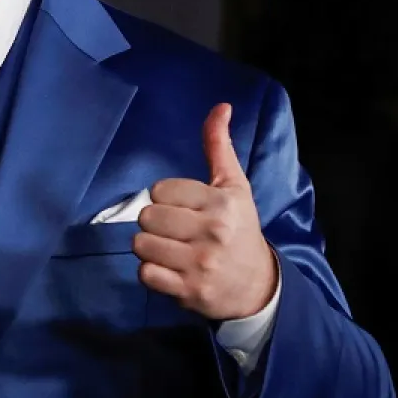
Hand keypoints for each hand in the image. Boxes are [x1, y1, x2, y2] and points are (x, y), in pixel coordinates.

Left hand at [134, 103, 277, 320]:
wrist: (257, 287)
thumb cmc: (240, 229)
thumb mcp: (234, 187)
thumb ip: (219, 147)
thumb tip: (220, 106)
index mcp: (222, 204)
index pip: (159, 190)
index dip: (165, 198)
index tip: (184, 208)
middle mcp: (213, 233)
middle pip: (147, 217)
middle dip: (155, 223)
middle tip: (176, 230)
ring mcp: (199, 264)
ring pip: (140, 245)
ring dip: (150, 248)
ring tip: (172, 250)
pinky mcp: (187, 291)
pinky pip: (144, 273)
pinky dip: (151, 272)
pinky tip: (170, 270)